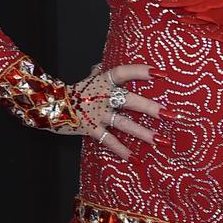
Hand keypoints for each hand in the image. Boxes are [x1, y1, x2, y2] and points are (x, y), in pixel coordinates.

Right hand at [62, 63, 178, 160]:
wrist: (51, 105)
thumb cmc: (76, 91)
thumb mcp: (89, 77)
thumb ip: (101, 71)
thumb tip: (105, 64)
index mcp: (103, 81)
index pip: (124, 72)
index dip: (141, 72)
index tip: (161, 74)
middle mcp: (102, 96)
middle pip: (130, 101)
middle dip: (151, 108)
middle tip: (171, 115)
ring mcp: (97, 114)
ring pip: (124, 124)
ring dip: (143, 133)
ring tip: (161, 141)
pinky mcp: (90, 129)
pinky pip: (108, 140)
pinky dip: (120, 149)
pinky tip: (134, 158)